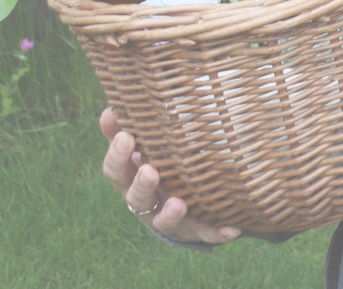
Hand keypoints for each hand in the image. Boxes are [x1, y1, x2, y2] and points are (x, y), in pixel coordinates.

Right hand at [99, 107, 239, 243]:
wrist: (179, 198)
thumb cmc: (156, 162)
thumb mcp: (141, 147)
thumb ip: (124, 130)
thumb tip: (111, 109)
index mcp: (130, 180)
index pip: (116, 172)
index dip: (118, 157)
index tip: (126, 137)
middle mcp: (146, 203)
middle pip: (137, 199)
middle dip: (142, 186)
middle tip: (150, 171)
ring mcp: (168, 218)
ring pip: (164, 222)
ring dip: (170, 214)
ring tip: (179, 205)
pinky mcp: (193, 229)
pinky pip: (205, 232)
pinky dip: (216, 233)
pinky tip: (232, 231)